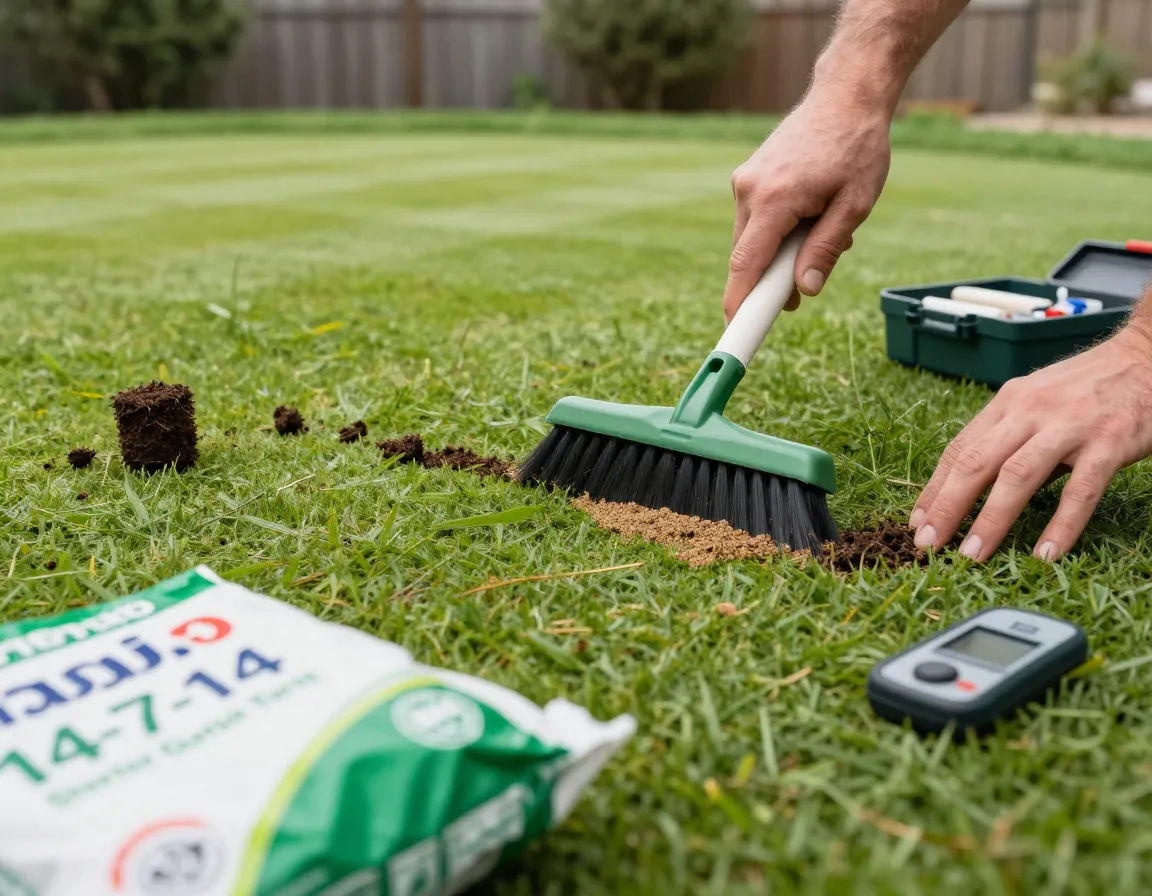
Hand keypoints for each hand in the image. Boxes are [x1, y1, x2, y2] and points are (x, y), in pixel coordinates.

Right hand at [724, 88, 891, 321]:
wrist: (846, 95)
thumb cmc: (857, 147)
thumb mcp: (854, 206)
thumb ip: (825, 250)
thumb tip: (803, 290)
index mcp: (775, 199)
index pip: (747, 264)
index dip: (739, 302)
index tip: (733, 330)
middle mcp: (750, 190)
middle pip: (747, 257)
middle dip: (770, 280)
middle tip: (799, 294)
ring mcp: (744, 182)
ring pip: (752, 240)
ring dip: (778, 253)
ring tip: (822, 232)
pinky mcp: (748, 178)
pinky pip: (756, 220)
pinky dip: (777, 232)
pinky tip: (810, 217)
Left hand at [911, 325, 1151, 560]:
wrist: (1146, 356)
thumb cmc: (1086, 388)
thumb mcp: (1036, 403)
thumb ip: (1007, 440)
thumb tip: (970, 489)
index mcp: (1007, 402)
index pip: (959, 449)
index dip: (934, 488)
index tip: (917, 522)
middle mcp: (1030, 410)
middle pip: (977, 463)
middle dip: (948, 507)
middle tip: (929, 544)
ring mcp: (1069, 426)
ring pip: (1018, 476)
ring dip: (991, 519)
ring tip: (973, 555)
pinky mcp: (1109, 442)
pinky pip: (1080, 491)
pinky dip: (1060, 525)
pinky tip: (1044, 554)